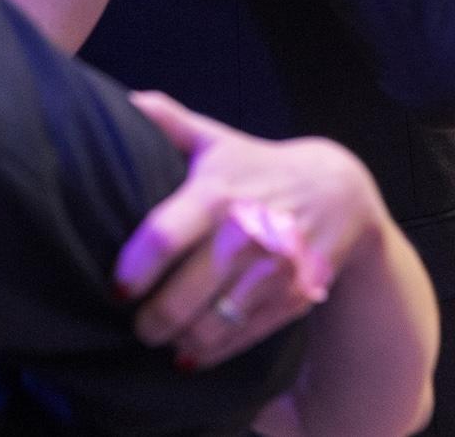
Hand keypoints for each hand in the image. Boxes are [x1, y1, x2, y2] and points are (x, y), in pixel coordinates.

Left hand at [115, 91, 384, 369]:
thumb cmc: (259, 167)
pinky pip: (241, 339)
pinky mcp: (293, 299)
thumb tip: (126, 101)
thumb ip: (169, 122)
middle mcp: (244, 232)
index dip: (133, 270)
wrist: (337, 191)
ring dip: (179, 340)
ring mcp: (272, 270)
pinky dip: (210, 352)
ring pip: (210, 326)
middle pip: (182, 296)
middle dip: (150, 321)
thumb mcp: (218, 139)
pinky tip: (192, 350)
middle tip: (137, 323)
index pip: (163, 237)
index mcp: (217, 190)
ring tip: (164, 336)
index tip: (117, 288)